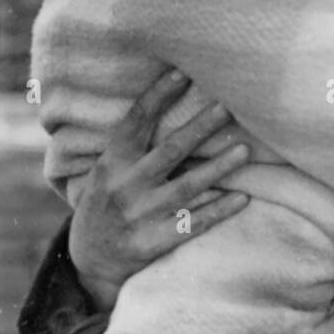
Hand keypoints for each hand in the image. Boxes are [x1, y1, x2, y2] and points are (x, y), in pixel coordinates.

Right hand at [69, 68, 250, 310]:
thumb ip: (132, 146)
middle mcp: (125, 186)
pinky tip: (242, 198)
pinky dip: (218, 211)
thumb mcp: (107, 171)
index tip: (182, 73)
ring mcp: (140, 216)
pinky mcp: (153, 243)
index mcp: (112, 163)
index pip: (135, 122)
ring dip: (218, 168)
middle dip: (200, 128)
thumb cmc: (107, 203)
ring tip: (245, 150)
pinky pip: (192, 224)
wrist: (89, 261)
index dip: (158, 96)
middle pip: (169, 151)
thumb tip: (169, 103)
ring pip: (187, 188)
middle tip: (227, 107)